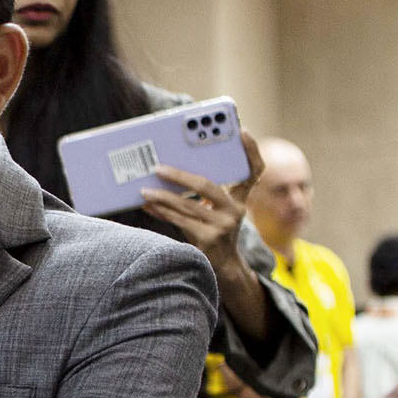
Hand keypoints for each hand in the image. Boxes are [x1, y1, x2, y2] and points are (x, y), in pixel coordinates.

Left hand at [138, 130, 260, 274]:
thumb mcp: (216, 211)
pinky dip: (161, 211)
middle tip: (158, 167)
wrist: (221, 267)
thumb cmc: (212, 231)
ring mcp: (223, 225)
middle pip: (206, 186)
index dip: (251, 151)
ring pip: (187, 205)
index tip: (242, 131)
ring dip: (162, 195)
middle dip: (179, 175)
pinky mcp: (208, 239)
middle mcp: (235, 210)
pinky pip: (179, 220)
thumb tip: (168, 172)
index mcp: (240, 199)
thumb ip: (203, 194)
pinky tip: (148, 204)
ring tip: (144, 189)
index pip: (253, 171)